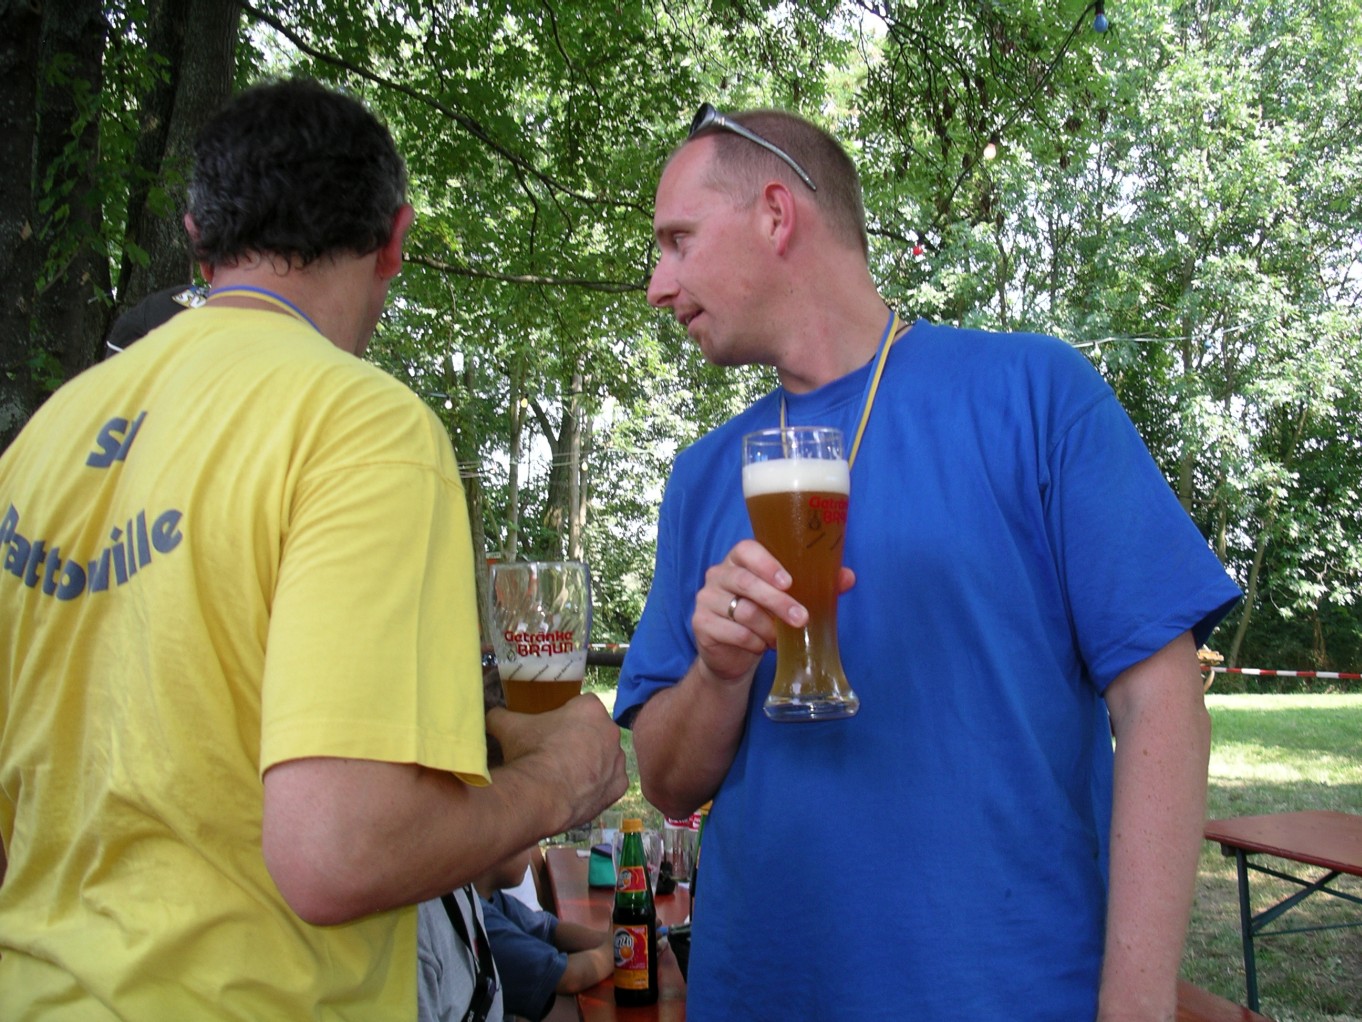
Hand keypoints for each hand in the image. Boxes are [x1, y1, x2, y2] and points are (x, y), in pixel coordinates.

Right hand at [487, 697, 628, 834]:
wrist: (541, 795)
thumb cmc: (530, 752)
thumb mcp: (509, 726)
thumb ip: (500, 715)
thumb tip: (490, 714)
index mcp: (590, 708)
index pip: (581, 705)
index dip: (565, 716)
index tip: (552, 729)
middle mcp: (611, 730)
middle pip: (595, 730)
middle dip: (580, 739)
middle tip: (556, 753)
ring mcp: (617, 760)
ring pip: (605, 756)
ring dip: (591, 762)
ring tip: (565, 775)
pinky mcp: (619, 786)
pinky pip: (610, 782)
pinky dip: (597, 786)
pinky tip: (577, 791)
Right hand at [691, 539, 854, 684]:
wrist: (732, 654)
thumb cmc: (763, 617)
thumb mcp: (787, 599)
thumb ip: (815, 585)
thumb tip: (847, 577)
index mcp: (739, 560)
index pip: (746, 550)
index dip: (767, 563)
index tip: (789, 581)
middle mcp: (718, 574)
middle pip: (745, 582)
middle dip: (776, 601)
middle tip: (801, 618)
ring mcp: (706, 599)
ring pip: (740, 610)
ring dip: (767, 627)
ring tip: (781, 638)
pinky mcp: (700, 623)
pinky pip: (730, 631)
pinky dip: (752, 641)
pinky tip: (761, 646)